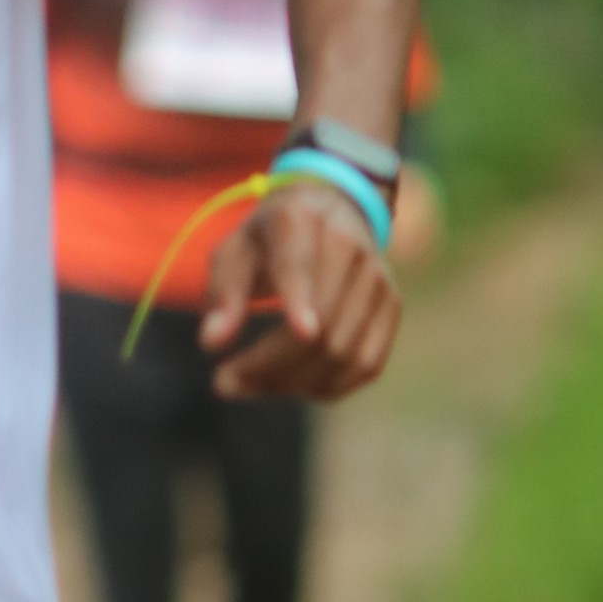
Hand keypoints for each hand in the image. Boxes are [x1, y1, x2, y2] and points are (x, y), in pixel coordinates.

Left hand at [199, 177, 400, 402]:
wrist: (329, 213)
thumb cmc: (268, 239)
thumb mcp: (234, 251)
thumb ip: (223, 293)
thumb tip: (211, 343)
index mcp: (299, 219)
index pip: (300, 263)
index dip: (302, 298)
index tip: (300, 333)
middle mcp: (349, 244)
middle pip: (323, 321)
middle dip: (272, 365)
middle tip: (225, 384)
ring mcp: (377, 277)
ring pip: (344, 350)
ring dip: (294, 383)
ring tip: (250, 386)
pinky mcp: (391, 305)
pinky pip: (367, 364)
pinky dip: (328, 387)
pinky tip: (291, 388)